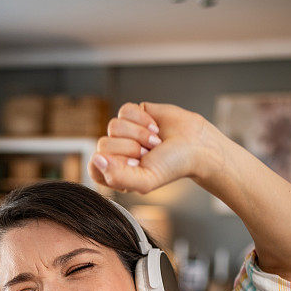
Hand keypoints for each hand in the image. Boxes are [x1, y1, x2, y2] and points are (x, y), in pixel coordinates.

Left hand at [88, 101, 224, 194]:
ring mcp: (124, 133)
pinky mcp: (133, 114)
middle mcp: (117, 153)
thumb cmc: (172, 166)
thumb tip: (96, 158)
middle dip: (130, 148)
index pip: (94, 168)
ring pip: (114, 126)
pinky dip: (142, 119)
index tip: (133, 165)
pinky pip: (125, 111)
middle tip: (149, 154)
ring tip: (155, 142)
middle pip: (103, 144)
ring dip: (139, 134)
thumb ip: (118, 177)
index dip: (111, 165)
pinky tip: (155, 128)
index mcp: (116, 174)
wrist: (196, 144)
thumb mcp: (146, 180)